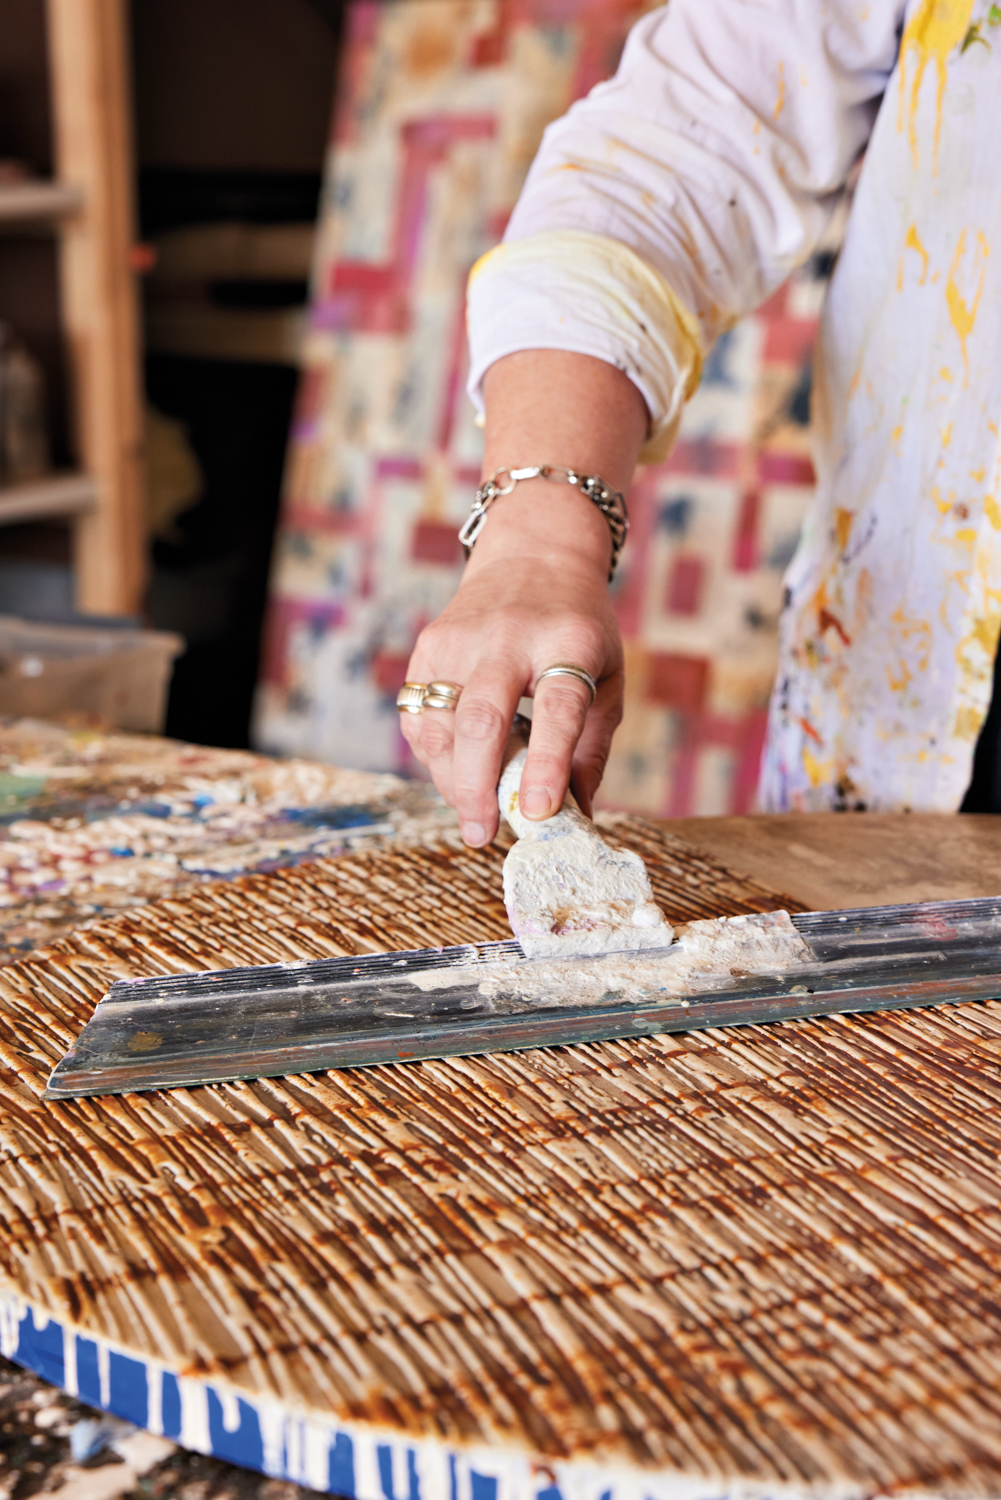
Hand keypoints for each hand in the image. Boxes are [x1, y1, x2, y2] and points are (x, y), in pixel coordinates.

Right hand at [401, 347, 646, 845]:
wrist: (535, 555)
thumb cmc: (578, 630)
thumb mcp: (608, 680)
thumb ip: (591, 750)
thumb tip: (573, 818)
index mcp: (569, 642)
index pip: (557, 710)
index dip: (549, 764)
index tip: (540, 812)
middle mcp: (510, 637)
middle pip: (482, 719)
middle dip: (477, 786)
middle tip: (484, 833)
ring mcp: (462, 639)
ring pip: (443, 726)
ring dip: (454, 780)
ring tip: (476, 812)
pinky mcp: (430, 645)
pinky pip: (422, 717)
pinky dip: (436, 756)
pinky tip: (456, 772)